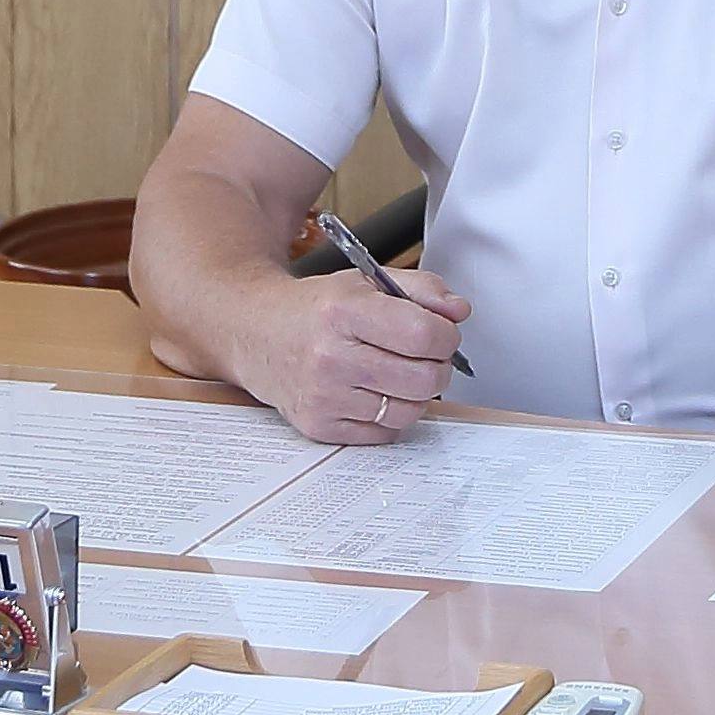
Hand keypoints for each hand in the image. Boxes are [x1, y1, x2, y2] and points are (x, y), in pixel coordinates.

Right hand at [257, 267, 469, 445]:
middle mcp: (331, 357)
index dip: (446, 335)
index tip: (441, 332)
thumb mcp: (365, 281)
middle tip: (423, 354)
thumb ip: (421, 289)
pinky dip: (389, 414)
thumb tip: (458, 312)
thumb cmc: (313, 310)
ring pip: (410, 410)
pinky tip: (372, 391)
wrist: (256, 332)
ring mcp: (324, 396)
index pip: (424, 334)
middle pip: (424, 379)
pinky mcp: (320, 425)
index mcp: (344, 312)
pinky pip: (385, 432)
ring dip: (414, 393)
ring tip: (395, 372)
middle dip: (437, 365)